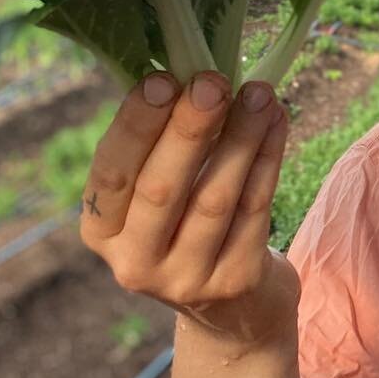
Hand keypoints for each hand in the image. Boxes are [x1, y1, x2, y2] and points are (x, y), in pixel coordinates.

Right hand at [79, 69, 300, 350]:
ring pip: (216, 199)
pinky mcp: (235, 282)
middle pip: (162, 189)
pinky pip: (255, 209)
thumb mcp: (152, 198)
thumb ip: (155, 145)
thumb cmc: (186, 228)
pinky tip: (277, 121)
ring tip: (261, 93)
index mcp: (101, 231)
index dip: (136, 126)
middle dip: (189, 129)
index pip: (111, 174)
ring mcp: (186, 280)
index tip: (162, 78)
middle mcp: (135, 263)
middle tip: (213, 81)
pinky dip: (269, 159)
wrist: (232, 312)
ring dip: (241, 138)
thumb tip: (184, 65)